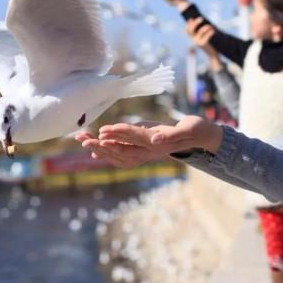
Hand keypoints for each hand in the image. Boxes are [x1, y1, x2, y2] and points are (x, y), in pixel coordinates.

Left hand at [75, 116, 223, 167]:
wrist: (201, 138)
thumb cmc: (196, 130)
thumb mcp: (187, 129)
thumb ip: (171, 134)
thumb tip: (155, 140)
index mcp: (157, 143)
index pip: (133, 138)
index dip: (117, 134)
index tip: (102, 131)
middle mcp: (149, 149)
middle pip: (121, 148)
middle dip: (101, 143)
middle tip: (82, 139)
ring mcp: (146, 150)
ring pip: (118, 151)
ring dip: (100, 146)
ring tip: (82, 140)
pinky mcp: (144, 148)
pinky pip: (122, 152)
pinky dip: (108, 150)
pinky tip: (96, 148)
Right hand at [185, 17, 221, 70]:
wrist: (212, 54)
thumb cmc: (210, 44)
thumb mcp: (204, 37)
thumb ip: (203, 31)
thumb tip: (204, 22)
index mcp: (193, 38)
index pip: (187, 31)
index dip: (188, 24)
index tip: (191, 19)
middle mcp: (194, 40)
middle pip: (191, 30)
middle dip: (195, 23)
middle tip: (201, 18)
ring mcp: (197, 42)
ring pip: (200, 31)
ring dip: (206, 27)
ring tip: (211, 26)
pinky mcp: (203, 44)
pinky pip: (206, 35)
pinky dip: (210, 32)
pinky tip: (213, 30)